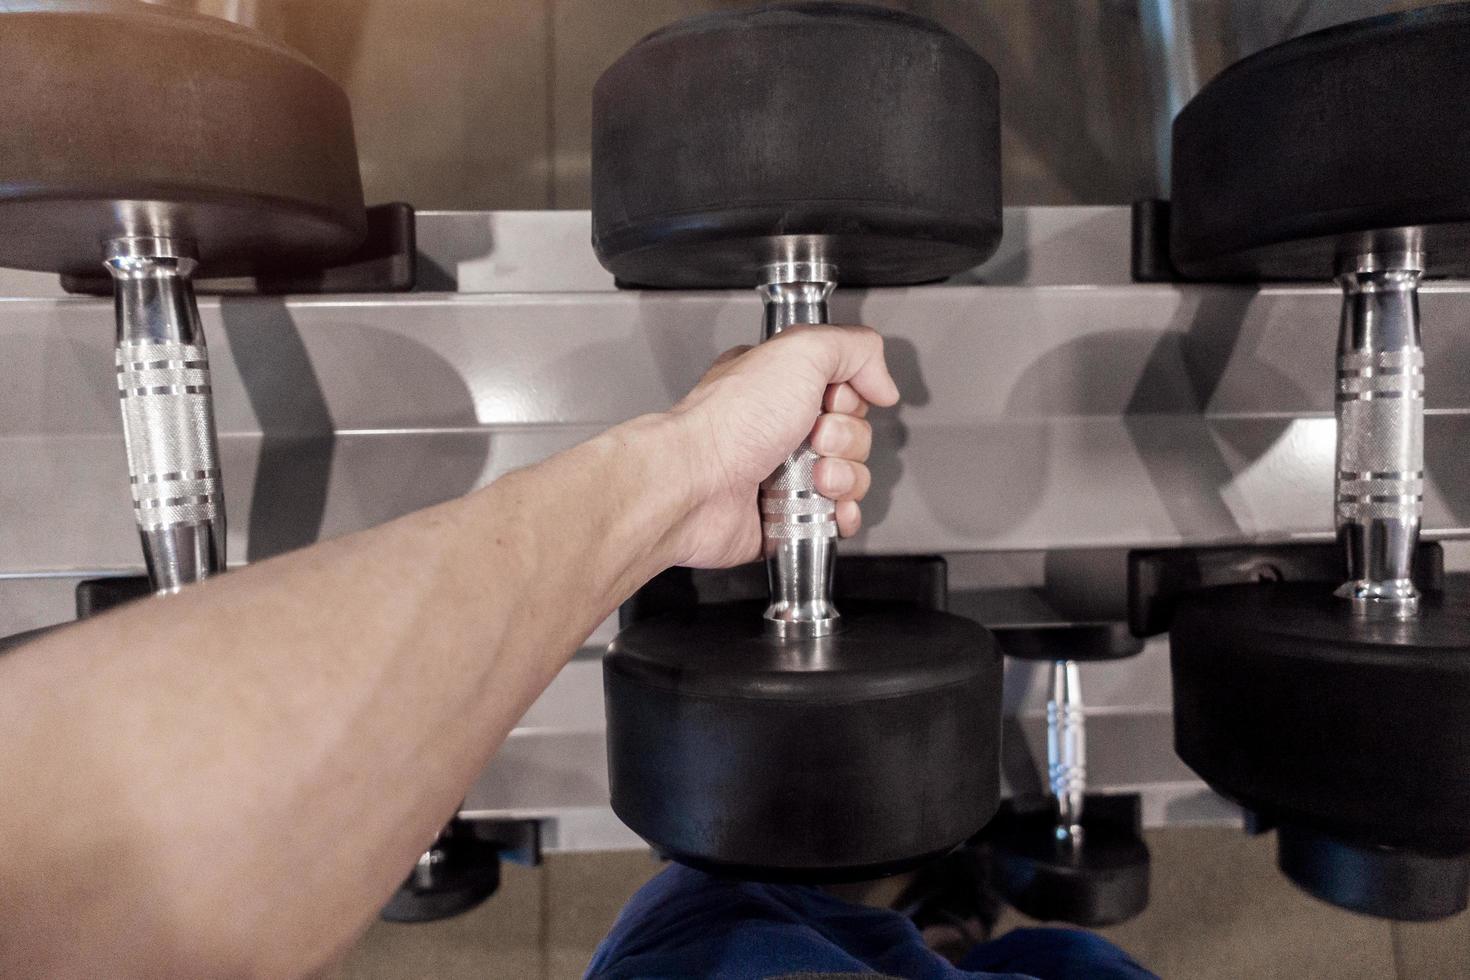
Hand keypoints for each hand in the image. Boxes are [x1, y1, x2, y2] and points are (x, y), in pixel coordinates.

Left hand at [664, 325, 899, 568]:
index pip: (846, 387)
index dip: (849, 397)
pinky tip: (827, 507)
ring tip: (813, 477)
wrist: (694, 484)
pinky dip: (841, 514)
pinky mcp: (786, 516)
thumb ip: (854, 348)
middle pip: (854, 434)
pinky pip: (835, 517)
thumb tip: (883, 380)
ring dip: (844, 478)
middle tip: (813, 439)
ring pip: (850, 477)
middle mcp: (780, 427)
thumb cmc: (729, 421)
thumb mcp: (801, 351)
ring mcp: (783, 474)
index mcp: (780, 384)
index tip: (830, 399)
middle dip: (846, 440)